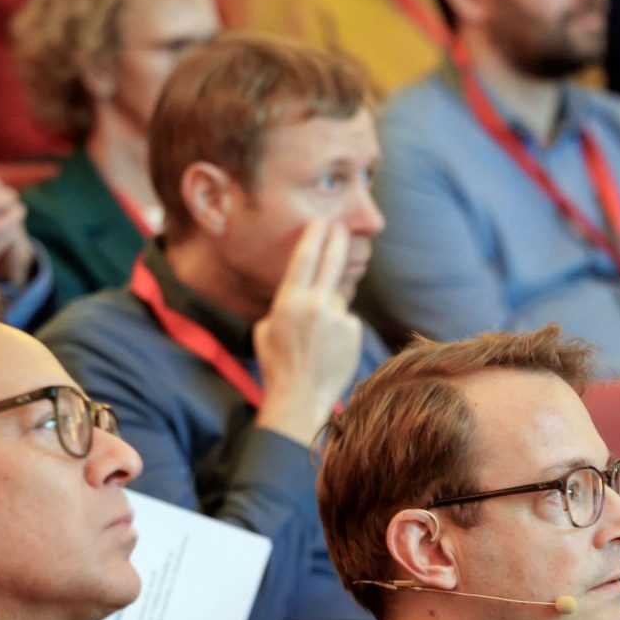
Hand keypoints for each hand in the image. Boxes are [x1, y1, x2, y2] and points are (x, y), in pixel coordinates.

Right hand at [252, 219, 365, 445]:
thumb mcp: (266, 329)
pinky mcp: (353, 331)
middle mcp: (315, 305)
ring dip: (331, 306)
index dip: (314, 236)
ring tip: (318, 335)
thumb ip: (284, 305)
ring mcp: (337, 318)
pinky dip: (341, 327)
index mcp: (288, 302)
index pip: (304, 259)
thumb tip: (300, 290)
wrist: (299, 398)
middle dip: (337, 240)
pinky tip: (330, 347)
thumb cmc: (277, 365)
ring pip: (339, 297)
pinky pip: (347, 319)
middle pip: (332, 262)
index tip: (321, 221)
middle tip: (341, 228)